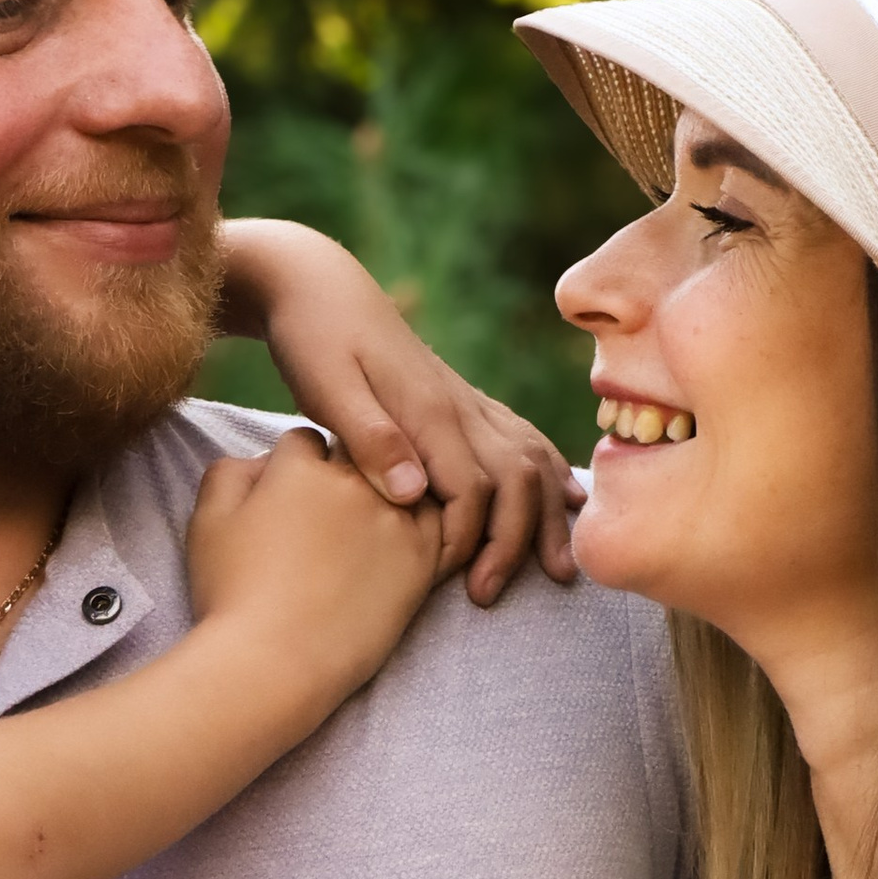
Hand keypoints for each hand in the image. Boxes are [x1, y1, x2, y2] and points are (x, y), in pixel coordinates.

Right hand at [185, 429, 443, 696]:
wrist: (274, 663)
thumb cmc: (232, 595)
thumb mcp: (206, 522)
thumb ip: (231, 473)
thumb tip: (262, 462)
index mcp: (300, 467)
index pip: (305, 440)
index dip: (295, 465)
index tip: (290, 495)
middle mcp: (354, 482)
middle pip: (357, 453)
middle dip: (344, 472)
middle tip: (328, 513)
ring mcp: (394, 519)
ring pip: (402, 482)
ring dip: (387, 493)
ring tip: (365, 530)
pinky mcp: (422, 559)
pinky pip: (437, 522)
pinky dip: (420, 525)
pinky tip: (398, 548)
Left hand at [222, 217, 581, 602]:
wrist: (316, 283)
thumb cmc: (312, 336)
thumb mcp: (327, 386)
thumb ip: (369, 439)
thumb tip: (412, 493)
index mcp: (430, 410)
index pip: (472, 489)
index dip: (468, 541)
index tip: (450, 582)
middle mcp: (460, 406)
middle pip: (515, 480)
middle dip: (516, 542)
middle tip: (489, 595)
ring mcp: (465, 401)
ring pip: (529, 460)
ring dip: (545, 515)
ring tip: (555, 567)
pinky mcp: (460, 400)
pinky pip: (521, 439)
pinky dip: (548, 473)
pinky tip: (565, 498)